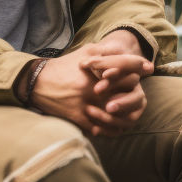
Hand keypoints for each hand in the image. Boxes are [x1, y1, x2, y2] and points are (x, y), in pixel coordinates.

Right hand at [22, 31, 152, 135]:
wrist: (37, 82)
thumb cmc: (65, 66)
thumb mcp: (87, 52)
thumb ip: (111, 53)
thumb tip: (139, 59)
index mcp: (97, 71)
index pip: (128, 72)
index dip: (138, 71)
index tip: (144, 72)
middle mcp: (93, 88)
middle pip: (126, 94)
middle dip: (134, 94)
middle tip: (136, 94)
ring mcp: (86, 105)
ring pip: (117, 115)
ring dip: (126, 115)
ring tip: (130, 114)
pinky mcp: (78, 118)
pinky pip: (101, 128)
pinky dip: (111, 129)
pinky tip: (116, 127)